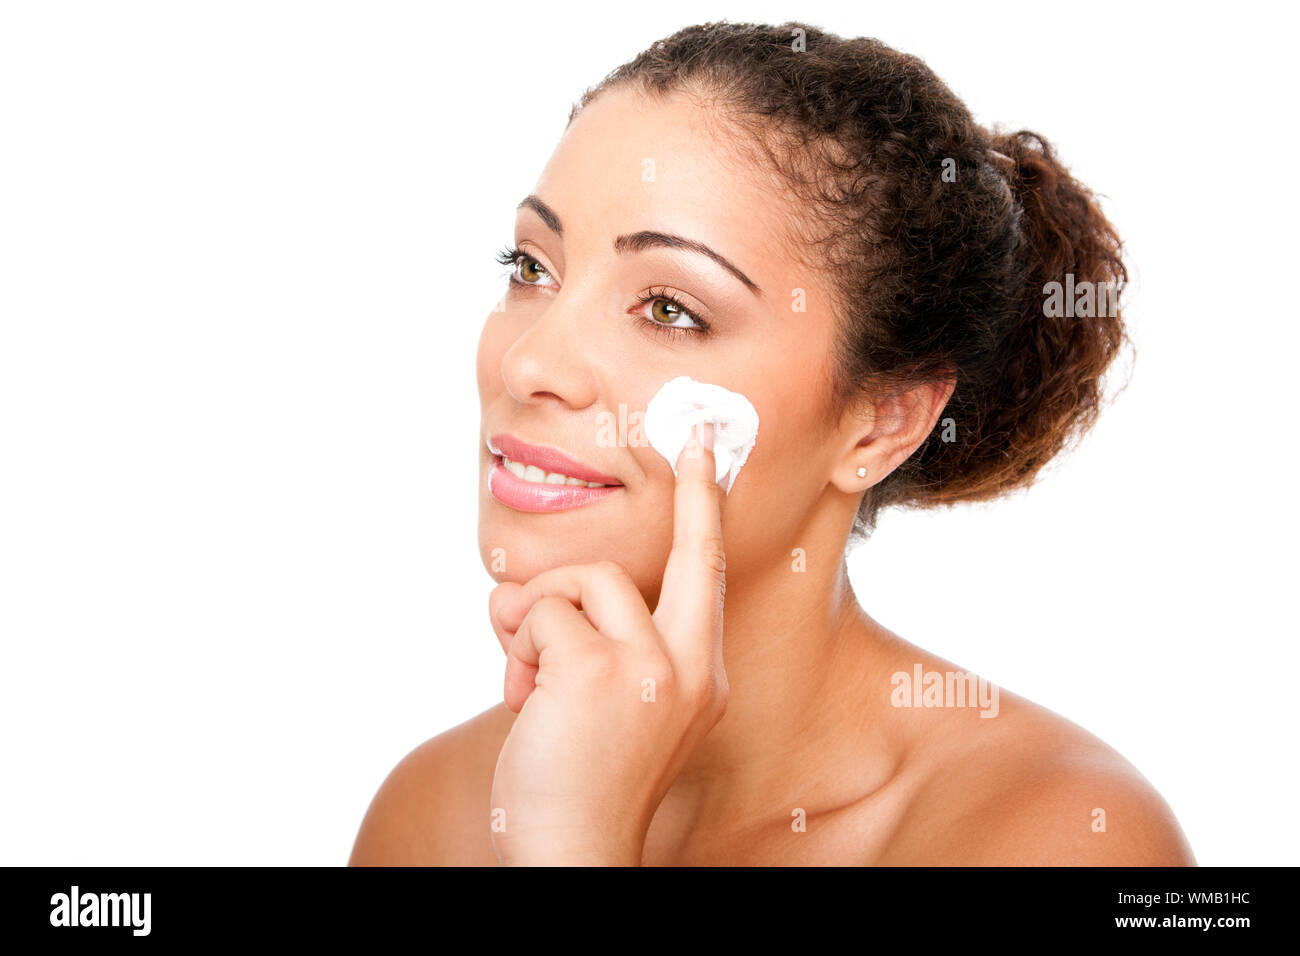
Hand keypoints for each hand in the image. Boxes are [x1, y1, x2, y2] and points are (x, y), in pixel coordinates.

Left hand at [486, 423, 727, 865]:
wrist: (573, 854)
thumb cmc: (584, 784)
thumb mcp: (616, 710)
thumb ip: (602, 646)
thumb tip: (536, 595)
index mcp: (698, 677)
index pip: (707, 578)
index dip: (709, 509)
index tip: (713, 451)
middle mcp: (690, 667)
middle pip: (689, 553)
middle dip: (699, 492)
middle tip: (699, 439)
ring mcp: (651, 667)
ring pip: (584, 580)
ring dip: (538, 616)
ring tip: (530, 673)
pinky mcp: (600, 670)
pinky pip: (538, 614)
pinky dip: (516, 647)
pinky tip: (524, 698)